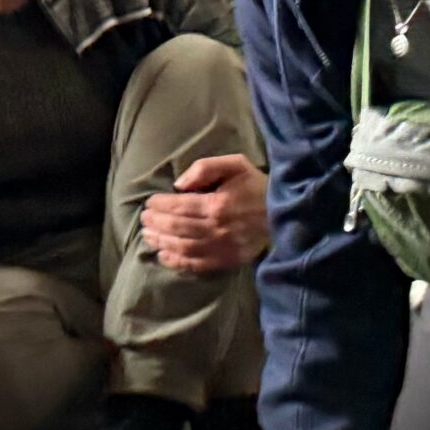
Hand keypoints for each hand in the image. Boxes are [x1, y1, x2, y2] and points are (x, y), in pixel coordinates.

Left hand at [142, 153, 269, 273]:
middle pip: (177, 227)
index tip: (150, 202)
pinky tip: (163, 255)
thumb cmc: (256, 186)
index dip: (160, 205)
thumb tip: (179, 185)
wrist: (285, 213)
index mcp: (218, 204)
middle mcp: (217, 228)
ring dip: (161, 241)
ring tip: (147, 235)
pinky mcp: (227, 260)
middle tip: (144, 219)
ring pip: (182, 247)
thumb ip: (205, 168)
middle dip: (156, 222)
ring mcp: (222, 247)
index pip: (179, 206)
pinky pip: (196, 264)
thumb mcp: (235, 165)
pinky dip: (176, 261)